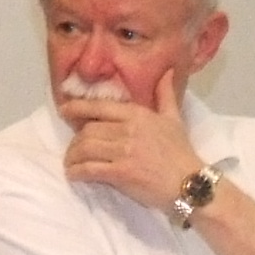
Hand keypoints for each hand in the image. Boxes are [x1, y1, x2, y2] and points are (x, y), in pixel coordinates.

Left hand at [60, 65, 204, 213]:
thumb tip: (169, 71)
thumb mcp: (174, 119)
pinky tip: (74, 175)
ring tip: (71, 164)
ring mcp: (123, 151)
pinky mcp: (121, 173)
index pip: (99, 107)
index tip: (64, 110)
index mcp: (137, 114)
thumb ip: (165, 95)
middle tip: (72, 150)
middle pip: (88, 130)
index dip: (77, 108)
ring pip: (85, 148)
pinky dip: (77, 172)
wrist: (190, 183)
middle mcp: (128, 129)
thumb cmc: (181, 152)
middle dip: (75, 141)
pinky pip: (90, 169)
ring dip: (72, 157)